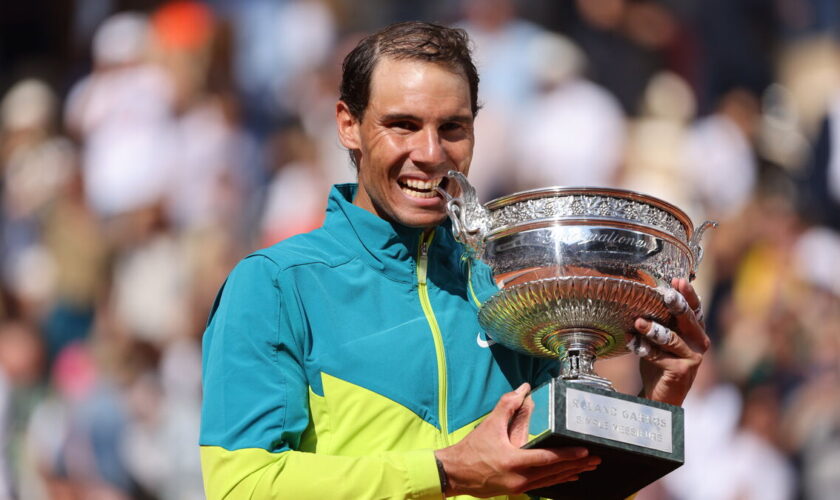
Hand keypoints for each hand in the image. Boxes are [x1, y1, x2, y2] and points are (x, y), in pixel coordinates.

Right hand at [435, 383, 600, 497]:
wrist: (455, 473)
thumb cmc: (471, 450)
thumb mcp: (489, 425)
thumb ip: (507, 405)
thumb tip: (523, 389)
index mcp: (513, 461)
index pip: (547, 459)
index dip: (568, 455)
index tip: (585, 451)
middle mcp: (519, 478)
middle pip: (554, 472)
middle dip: (577, 465)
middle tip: (596, 459)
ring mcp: (519, 487)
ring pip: (551, 481)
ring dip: (571, 473)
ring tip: (588, 468)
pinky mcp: (517, 490)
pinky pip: (543, 486)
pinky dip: (557, 480)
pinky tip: (568, 477)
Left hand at [628, 278, 709, 405]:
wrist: (660, 394)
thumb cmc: (660, 362)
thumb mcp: (662, 339)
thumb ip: (661, 321)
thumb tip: (642, 295)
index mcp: (695, 331)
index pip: (695, 309)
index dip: (688, 294)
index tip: (678, 280)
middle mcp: (699, 343)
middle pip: (688, 320)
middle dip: (677, 305)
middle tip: (665, 294)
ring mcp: (692, 357)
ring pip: (672, 339)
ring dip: (653, 330)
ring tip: (638, 322)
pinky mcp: (682, 371)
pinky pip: (659, 356)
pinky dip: (643, 348)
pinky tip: (630, 341)